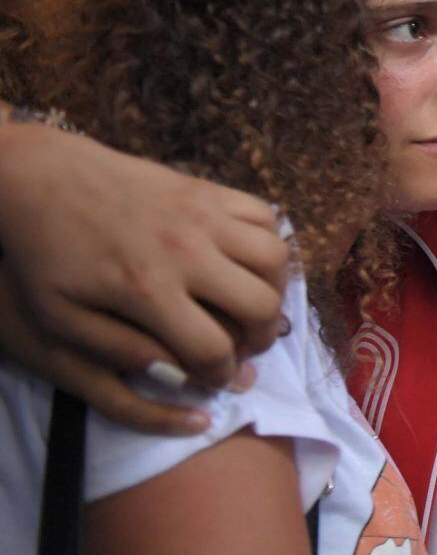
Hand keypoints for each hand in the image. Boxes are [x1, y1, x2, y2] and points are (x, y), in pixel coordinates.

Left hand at [0, 122, 287, 432]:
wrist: (41, 177)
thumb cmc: (45, 254)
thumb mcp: (60, 316)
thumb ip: (118, 350)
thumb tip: (174, 376)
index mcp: (147, 289)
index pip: (213, 347)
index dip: (221, 373)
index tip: (215, 377)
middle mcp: (187, 251)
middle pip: (261, 306)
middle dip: (261, 337)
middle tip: (244, 344)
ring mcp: (203, 215)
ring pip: (276, 259)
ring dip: (274, 288)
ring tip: (252, 301)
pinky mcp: (207, 190)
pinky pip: (266, 216)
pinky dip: (268, 242)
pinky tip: (245, 259)